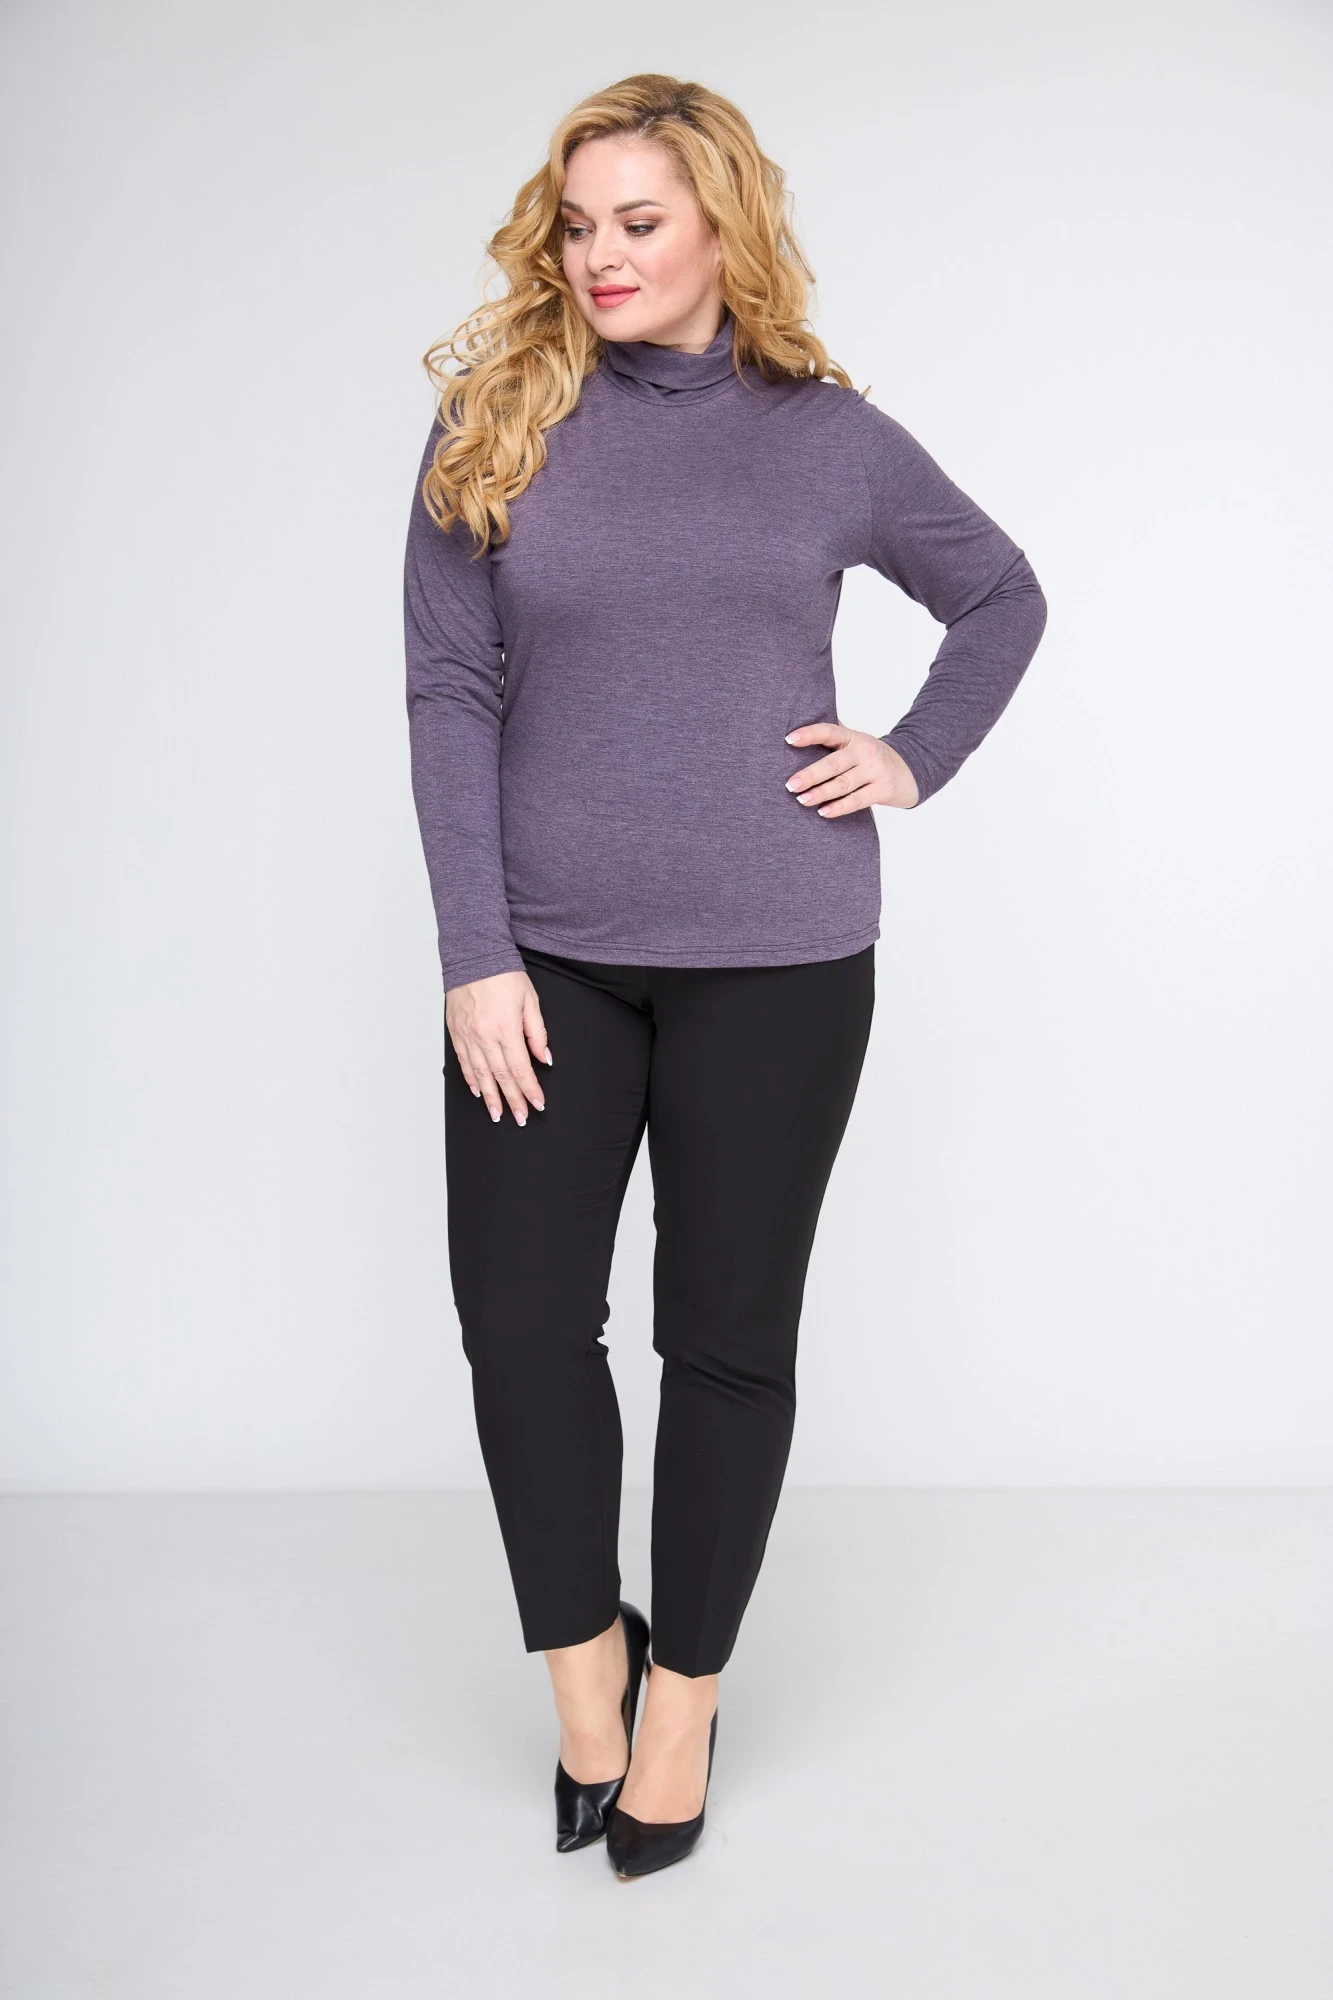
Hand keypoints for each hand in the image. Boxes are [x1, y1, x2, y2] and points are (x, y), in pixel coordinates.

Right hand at [445, 967, 551, 1126]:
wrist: (473, 955)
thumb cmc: (503, 974)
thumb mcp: (530, 1000)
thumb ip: (536, 1032)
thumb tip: (544, 1058)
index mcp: (506, 1029)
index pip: (521, 1068)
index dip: (530, 1089)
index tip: (537, 1104)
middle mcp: (485, 1036)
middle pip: (501, 1076)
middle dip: (512, 1100)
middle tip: (520, 1118)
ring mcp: (468, 1036)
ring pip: (480, 1074)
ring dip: (490, 1097)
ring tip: (497, 1114)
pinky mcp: (456, 1032)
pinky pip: (464, 1062)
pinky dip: (471, 1079)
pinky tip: (478, 1091)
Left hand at [784, 723, 919, 812]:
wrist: (912, 769)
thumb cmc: (872, 758)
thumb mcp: (856, 743)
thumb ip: (834, 739)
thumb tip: (794, 736)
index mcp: (853, 737)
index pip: (829, 731)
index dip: (809, 734)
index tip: (789, 740)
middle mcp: (865, 751)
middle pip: (833, 764)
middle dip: (810, 775)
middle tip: (790, 785)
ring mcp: (875, 770)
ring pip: (843, 784)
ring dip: (820, 793)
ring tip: (802, 800)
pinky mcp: (883, 789)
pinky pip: (857, 800)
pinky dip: (838, 807)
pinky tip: (823, 812)